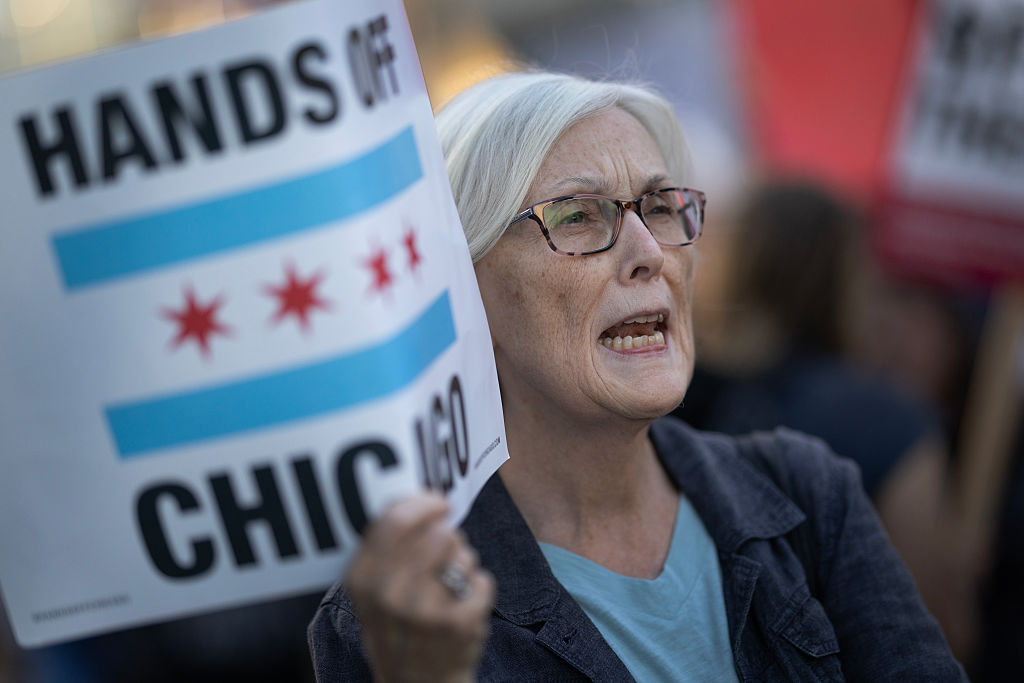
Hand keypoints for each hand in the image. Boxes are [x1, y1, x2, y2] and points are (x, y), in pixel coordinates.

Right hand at [346, 492, 494, 682]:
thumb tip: (418, 497)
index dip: (423, 503)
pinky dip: (479, 588)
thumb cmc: (398, 627)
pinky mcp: (458, 624)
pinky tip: (463, 605)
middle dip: (448, 536)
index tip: (438, 502)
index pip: (395, 519)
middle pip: (437, 532)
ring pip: (463, 553)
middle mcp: (390, 593)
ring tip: (449, 586)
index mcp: (364, 579)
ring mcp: (424, 610)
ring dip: (463, 563)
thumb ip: (387, 547)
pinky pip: (482, 578)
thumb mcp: (374, 590)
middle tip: (445, 554)